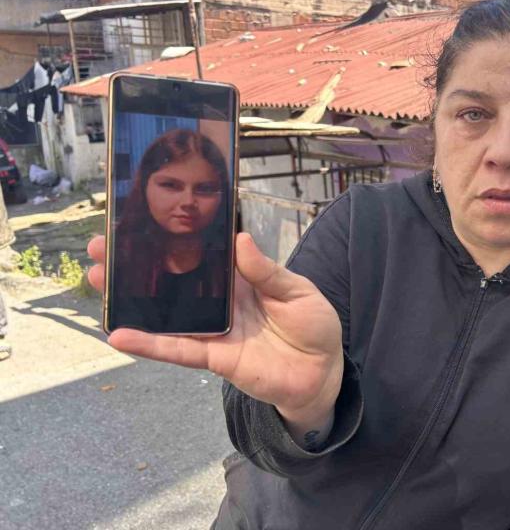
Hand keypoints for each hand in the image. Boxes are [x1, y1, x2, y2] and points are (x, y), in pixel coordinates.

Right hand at [87, 233, 342, 430]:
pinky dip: (151, 344)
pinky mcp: (216, 357)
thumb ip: (267, 271)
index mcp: (240, 278)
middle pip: (173, 281)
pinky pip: (179, 349)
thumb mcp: (298, 291)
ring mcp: (215, 329)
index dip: (173, 240)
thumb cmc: (314, 325)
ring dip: (132, 300)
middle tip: (101, 249)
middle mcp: (221, 301)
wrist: (324, 372)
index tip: (141, 224)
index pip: (200, 254)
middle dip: (138, 265)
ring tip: (98, 282)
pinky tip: (120, 335)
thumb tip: (240, 239)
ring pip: (166, 313)